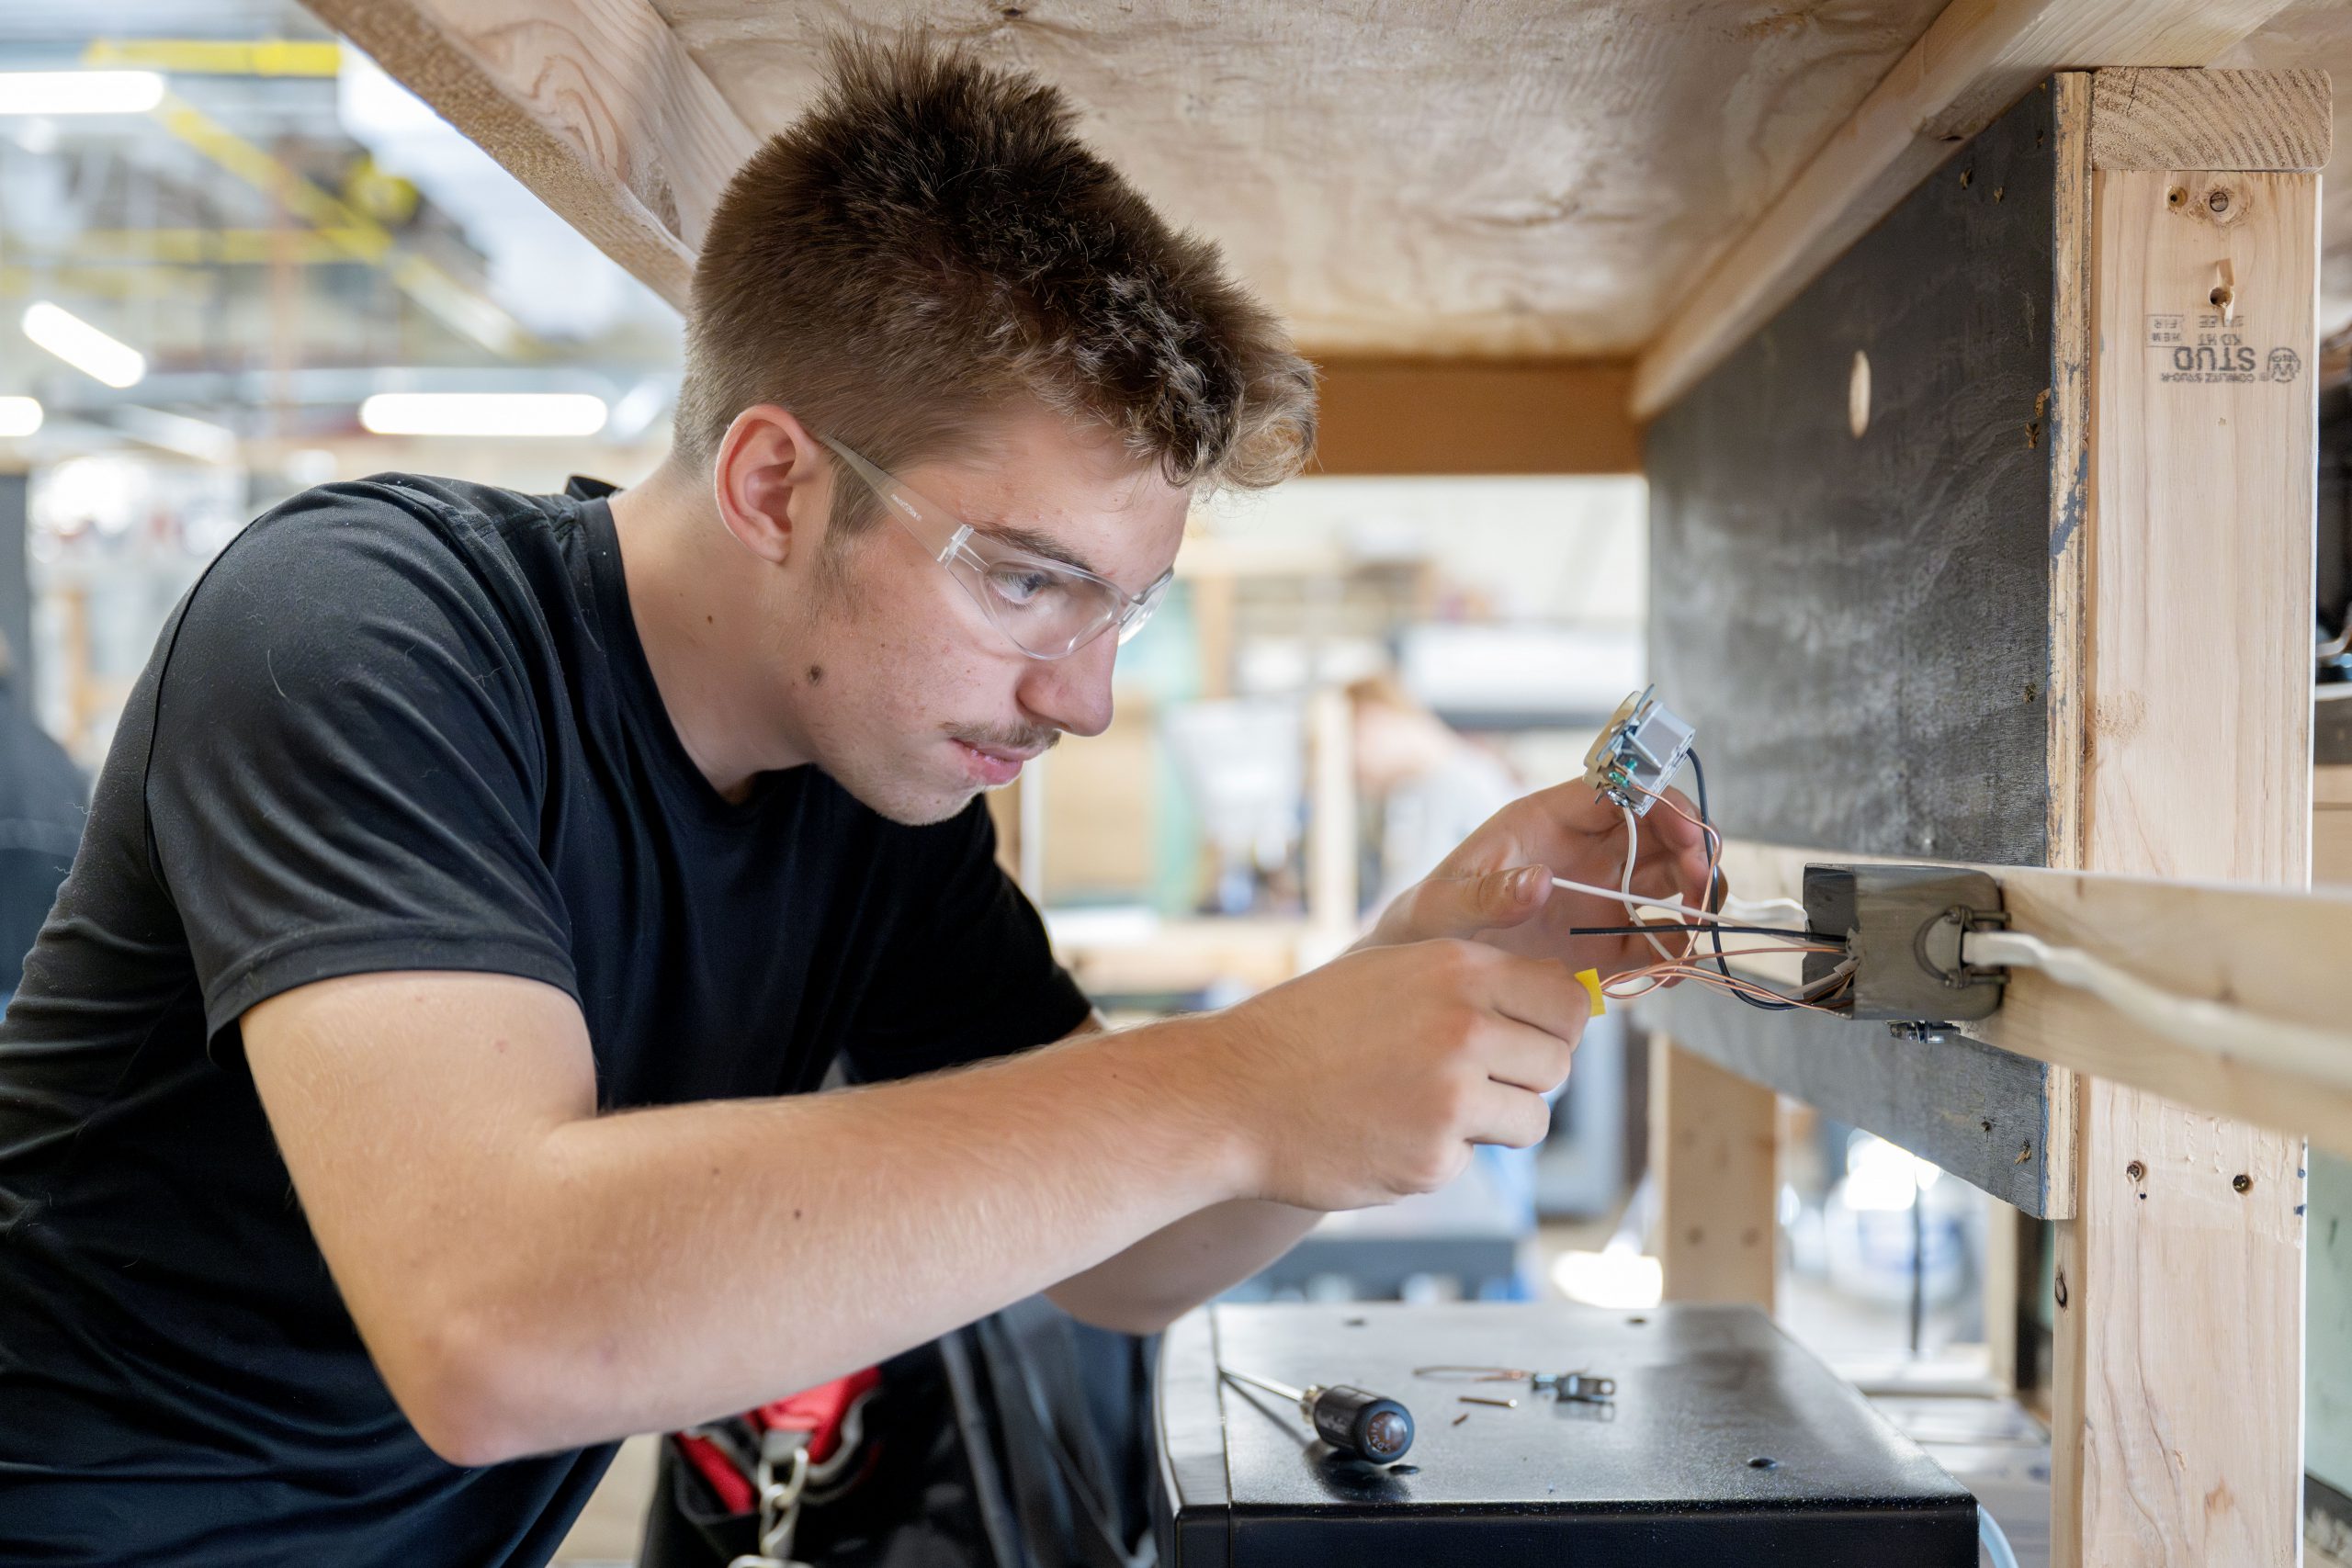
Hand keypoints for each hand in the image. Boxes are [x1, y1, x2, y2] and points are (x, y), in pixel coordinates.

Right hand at [1200, 938, 1588, 1210]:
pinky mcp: (1434, 1157)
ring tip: (1430, 1106)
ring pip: (1534, 1118)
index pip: (1567, 999)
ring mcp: (1451, 1095)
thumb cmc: (1309, 1030)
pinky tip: (1388, 1132)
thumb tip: (1561, 1001)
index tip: (1527, 1037)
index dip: (1552, 1024)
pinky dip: (1441, 1153)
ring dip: (1496, 1121)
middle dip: (1526, 1076)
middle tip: (1473, 1079)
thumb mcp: (1390, 970)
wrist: (1233, 1095)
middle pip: (1559, 1062)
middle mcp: (1464, 1027)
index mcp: (1458, 969)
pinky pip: (1475, 1158)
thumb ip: (1470, 980)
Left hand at [1360, 780, 1715, 978]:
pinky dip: (1675, 949)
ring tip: (1700, 924)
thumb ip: (1487, 893)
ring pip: (1669, 881)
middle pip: (1659, 833)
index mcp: (1547, 821)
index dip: (1662, 803)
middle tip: (1702, 883)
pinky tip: (1675, 966)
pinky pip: (1653, 940)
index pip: (1620, 791)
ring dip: (1696, 896)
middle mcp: (1583, 852)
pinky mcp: (1602, 945)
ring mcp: (1598, 897)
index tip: (1687, 832)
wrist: (1419, 970)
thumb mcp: (1445, 906)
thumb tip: (1539, 880)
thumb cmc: (1424, 922)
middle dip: (1692, 849)